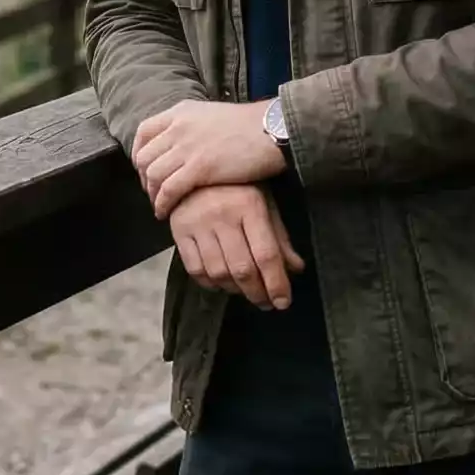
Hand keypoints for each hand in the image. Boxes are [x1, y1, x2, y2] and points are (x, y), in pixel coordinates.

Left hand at [133, 99, 283, 217]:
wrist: (272, 130)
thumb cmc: (251, 126)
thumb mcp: (212, 116)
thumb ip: (193, 126)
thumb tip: (184, 144)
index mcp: (180, 112)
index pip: (144, 132)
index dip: (139, 153)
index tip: (145, 169)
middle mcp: (178, 127)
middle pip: (144, 156)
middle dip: (144, 178)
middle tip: (153, 192)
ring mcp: (187, 147)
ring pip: (153, 175)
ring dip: (152, 194)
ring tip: (159, 205)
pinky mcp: (199, 168)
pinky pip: (168, 190)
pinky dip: (162, 204)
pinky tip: (165, 212)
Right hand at [170, 184, 305, 307]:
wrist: (195, 170)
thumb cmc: (237, 189)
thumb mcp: (264, 204)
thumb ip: (279, 238)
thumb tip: (295, 269)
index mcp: (250, 205)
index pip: (266, 254)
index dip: (276, 283)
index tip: (283, 302)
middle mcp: (222, 214)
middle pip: (242, 269)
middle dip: (257, 293)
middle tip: (266, 303)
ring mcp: (198, 223)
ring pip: (218, 273)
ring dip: (235, 291)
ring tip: (246, 292)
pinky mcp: (179, 231)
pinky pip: (195, 269)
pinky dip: (210, 284)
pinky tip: (222, 283)